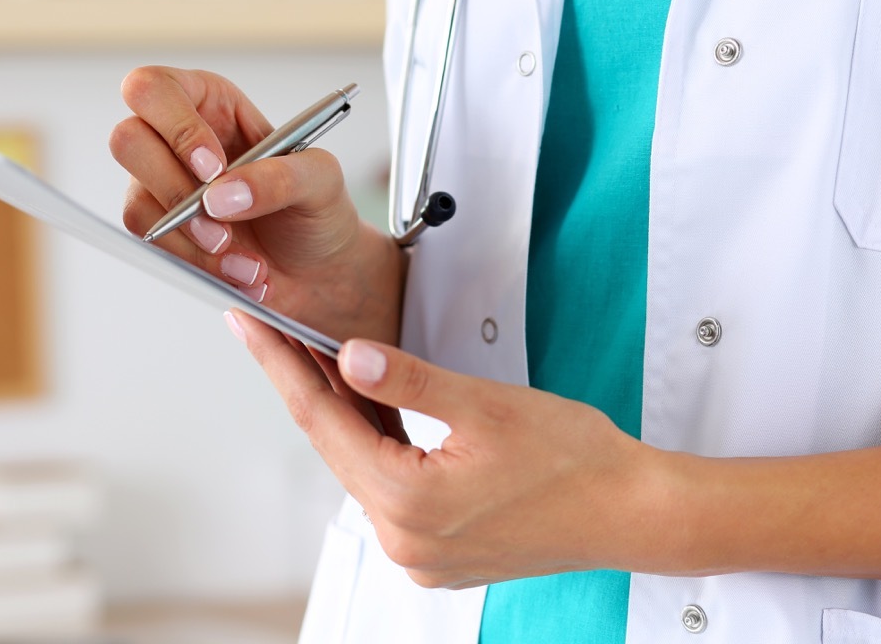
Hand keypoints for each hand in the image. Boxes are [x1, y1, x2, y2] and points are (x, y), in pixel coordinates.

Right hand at [110, 67, 404, 342]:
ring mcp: (162, 184)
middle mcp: (176, 138)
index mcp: (210, 103)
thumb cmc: (317, 210)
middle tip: (222, 225)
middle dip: (175, 191)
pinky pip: (155, 244)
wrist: (318, 269)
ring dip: (195, 242)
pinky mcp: (162, 229)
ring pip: (139, 204)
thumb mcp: (321, 180)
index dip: (175, 127)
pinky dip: (199, 264)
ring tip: (250, 263)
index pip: (155, 89)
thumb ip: (280, 177)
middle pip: (128, 141)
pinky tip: (240, 272)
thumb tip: (221, 196)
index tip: (213, 169)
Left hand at [225, 310, 682, 588]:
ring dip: (345, 416)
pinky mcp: (439, 552)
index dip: (282, 365)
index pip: (324, 421)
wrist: (630, 510)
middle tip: (279, 333)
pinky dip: (378, 447)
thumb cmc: (577, 462)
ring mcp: (421, 553)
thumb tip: (350, 357)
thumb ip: (410, 381)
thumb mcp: (487, 405)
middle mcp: (405, 541)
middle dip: (309, 386)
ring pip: (363, 468)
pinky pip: (390, 490)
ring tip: (322, 361)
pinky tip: (374, 412)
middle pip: (338, 447)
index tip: (250, 328)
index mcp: (410, 504)